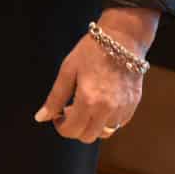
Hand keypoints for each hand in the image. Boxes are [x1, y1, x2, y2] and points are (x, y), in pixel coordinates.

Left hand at [34, 7, 157, 142]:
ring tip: (90, 106)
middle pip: (88, 136)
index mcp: (88, 100)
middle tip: (73, 110)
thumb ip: (55, 98)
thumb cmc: (92, 50)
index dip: (61, 126)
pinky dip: (109, 119)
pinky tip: (104, 102)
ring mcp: (123, 107)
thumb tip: (41, 118)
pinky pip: (119, 122)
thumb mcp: (68, 70)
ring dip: (94, 125)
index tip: (59, 114)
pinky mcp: (133, 103)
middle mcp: (107, 108)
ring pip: (105, 132)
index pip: (71, 131)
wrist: (123, 37)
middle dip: (76, 128)